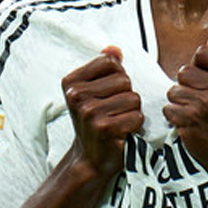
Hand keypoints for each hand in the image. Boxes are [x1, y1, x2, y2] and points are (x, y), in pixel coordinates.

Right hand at [61, 46, 143, 178]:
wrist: (89, 158)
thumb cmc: (93, 121)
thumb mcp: (91, 91)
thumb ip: (103, 67)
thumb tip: (114, 49)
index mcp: (71, 82)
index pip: (110, 62)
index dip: (117, 77)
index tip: (106, 94)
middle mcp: (76, 95)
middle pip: (124, 80)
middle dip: (126, 95)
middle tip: (113, 111)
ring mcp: (89, 112)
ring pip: (133, 98)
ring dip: (131, 111)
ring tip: (117, 121)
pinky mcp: (104, 128)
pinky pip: (137, 116)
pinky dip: (135, 125)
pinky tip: (122, 132)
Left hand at [162, 34, 207, 175]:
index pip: (203, 52)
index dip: (200, 66)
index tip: (207, 80)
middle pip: (185, 71)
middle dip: (188, 85)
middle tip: (201, 100)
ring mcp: (207, 104)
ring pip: (174, 89)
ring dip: (180, 101)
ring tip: (196, 112)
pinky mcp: (191, 119)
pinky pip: (169, 107)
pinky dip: (175, 116)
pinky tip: (189, 123)